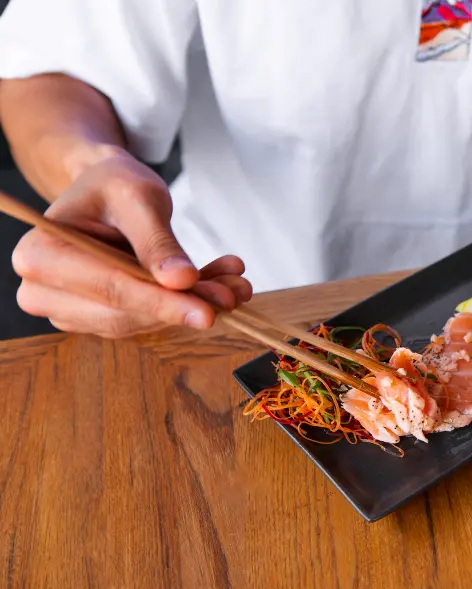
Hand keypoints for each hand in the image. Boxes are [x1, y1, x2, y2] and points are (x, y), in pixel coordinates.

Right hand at [12, 149, 251, 337]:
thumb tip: (181, 282)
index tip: (208, 312)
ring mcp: (70, 310)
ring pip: (142, 322)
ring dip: (194, 305)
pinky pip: (148, 320)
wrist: (106, 190)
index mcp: (39, 254)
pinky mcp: (98, 318)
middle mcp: (43, 291)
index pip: (109, 288)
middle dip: (185, 305)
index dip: (161, 303)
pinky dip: (187, 303)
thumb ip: (157, 241)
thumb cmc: (112, 185)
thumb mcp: (138, 198)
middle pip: (124, 314)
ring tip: (234, 283)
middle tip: (234, 291)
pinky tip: (219, 284)